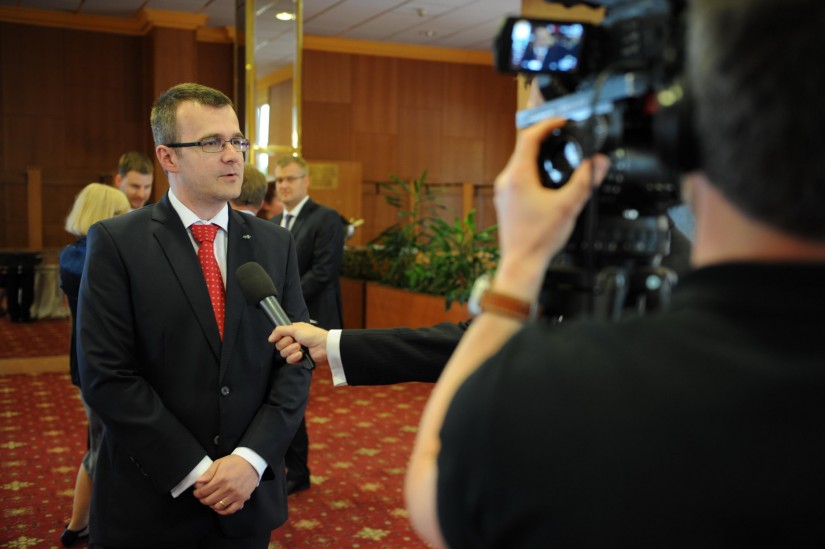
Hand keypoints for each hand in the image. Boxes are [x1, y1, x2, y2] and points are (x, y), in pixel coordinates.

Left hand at [192, 455, 257, 515]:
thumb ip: (208, 473)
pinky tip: (218, 507)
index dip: (197, 493)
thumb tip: (198, 483)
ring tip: (210, 501)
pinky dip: (222, 511)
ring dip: (211, 505)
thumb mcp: (219, 463)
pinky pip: (230, 510)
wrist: (252, 463)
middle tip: (201, 496)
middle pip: (209, 500)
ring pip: (218, 506)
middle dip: (202, 499)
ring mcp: (235, 495)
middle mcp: (228, 488)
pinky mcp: (242, 499)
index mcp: (221, 479)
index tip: (196, 492)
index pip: (203, 491)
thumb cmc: (235, 462)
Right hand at [268, 322, 328, 365]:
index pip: (278, 336)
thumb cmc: (312, 334)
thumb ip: (280, 331)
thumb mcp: (294, 328)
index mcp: (292, 332)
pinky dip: (295, 357)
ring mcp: (295, 350)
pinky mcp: (298, 359)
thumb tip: (270, 338)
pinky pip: (289, 360)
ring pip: (283, 354)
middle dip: (286, 344)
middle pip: (279, 346)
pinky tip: (301, 355)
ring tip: (300, 347)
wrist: (323, 346)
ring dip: (292, 350)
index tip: (285, 336)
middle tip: (295, 341)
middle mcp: (292, 340)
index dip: (279, 337)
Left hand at [492, 117, 608, 300]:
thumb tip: (598, 163)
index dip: (546, 124)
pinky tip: (547, 181)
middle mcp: (506, 181)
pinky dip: (533, 172)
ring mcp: (503, 191)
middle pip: (523, 148)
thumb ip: (586, 181)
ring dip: (538, 157)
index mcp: (518, 176)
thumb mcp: (569, 206)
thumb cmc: (538, 239)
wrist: (522, 262)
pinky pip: (518, 177)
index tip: (560, 121)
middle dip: (544, 139)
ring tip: (556, 155)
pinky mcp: (505, 201)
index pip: (529, 137)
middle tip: (561, 134)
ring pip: (520, 163)